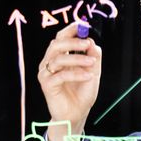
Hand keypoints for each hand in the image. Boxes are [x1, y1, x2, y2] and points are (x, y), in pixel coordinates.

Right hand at [38, 21, 101, 140]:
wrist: (77, 114)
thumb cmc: (82, 93)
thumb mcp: (93, 72)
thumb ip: (93, 57)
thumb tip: (92, 42)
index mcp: (60, 56)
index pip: (61, 38)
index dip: (70, 30)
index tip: (83, 27)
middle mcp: (50, 62)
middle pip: (56, 44)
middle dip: (72, 42)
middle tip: (87, 44)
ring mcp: (46, 73)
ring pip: (58, 58)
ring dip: (77, 59)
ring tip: (91, 63)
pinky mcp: (47, 85)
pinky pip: (61, 75)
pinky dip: (76, 74)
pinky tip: (88, 76)